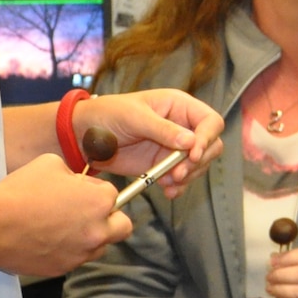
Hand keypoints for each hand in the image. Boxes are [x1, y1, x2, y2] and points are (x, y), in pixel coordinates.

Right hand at [0, 154, 130, 274]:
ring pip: (101, 247)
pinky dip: (70, 250)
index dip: (95, 189)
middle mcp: (98, 231)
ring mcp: (81, 254)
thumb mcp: (51, 163)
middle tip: (88, 212)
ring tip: (66, 227)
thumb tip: (77, 184)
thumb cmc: (22, 191)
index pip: (113, 193)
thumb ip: (73, 174)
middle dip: (111, 218)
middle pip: (122, 227)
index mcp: (99, 202)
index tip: (79, 189)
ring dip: (91, 236)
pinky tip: (49, 240)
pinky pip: (77, 259)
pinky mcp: (63, 269)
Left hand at [75, 90, 223, 196]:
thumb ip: (163, 129)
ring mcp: (174, 148)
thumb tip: (191, 142)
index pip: (210, 121)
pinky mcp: (163, 165)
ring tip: (169, 182)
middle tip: (179, 173)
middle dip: (198, 162)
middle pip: (211, 145)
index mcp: (179, 106)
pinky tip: (167, 191)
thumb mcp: (135, 117)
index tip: (193, 154)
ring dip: (188, 177)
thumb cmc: (109, 114)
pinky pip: (181, 179)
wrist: (86, 136)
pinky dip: (178, 187)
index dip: (208, 138)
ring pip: (198, 165)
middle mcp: (182, 126)